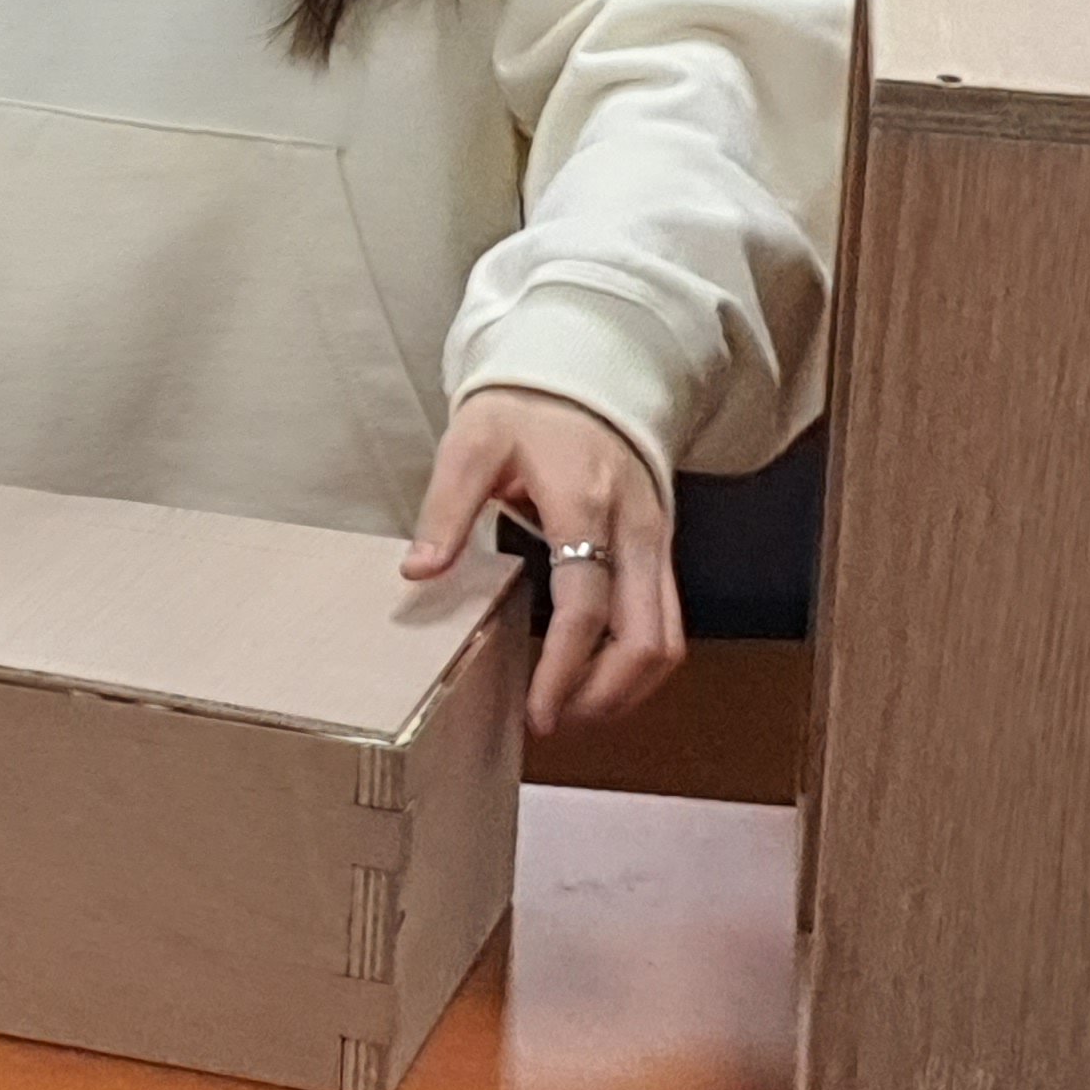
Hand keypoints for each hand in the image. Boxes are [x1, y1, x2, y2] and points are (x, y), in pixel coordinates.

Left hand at [405, 389, 681, 735]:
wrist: (588, 371)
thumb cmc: (527, 407)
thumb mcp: (472, 442)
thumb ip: (446, 508)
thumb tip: (419, 569)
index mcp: (586, 502)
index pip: (587, 606)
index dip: (564, 668)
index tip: (537, 710)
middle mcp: (636, 528)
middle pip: (648, 638)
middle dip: (605, 695)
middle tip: (555, 719)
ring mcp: (658, 540)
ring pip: (670, 638)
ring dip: (628, 687)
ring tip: (573, 708)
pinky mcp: (663, 549)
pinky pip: (668, 621)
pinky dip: (639, 661)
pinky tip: (595, 675)